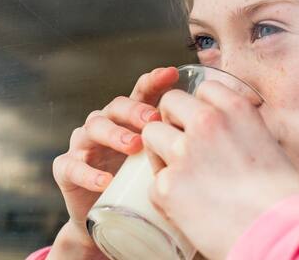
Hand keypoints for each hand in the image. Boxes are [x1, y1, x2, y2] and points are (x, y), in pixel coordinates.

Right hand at [50, 67, 178, 253]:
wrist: (112, 226)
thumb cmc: (144, 187)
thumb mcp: (165, 163)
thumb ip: (187, 146)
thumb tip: (232, 134)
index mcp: (128, 120)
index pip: (141, 93)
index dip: (153, 81)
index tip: (172, 74)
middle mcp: (104, 125)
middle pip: (115, 106)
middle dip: (135, 110)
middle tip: (153, 119)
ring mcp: (83, 146)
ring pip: (92, 128)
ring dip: (113, 134)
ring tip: (134, 146)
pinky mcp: (66, 171)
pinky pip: (71, 166)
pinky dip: (87, 172)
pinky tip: (105, 180)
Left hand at [142, 80, 298, 259]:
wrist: (280, 235)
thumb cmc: (281, 197)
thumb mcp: (266, 143)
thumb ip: (238, 128)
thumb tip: (222, 131)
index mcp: (236, 108)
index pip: (203, 89)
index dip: (200, 108)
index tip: (203, 126)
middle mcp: (206, 122)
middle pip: (169, 103)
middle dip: (172, 121)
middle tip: (183, 146)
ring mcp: (184, 151)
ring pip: (151, 134)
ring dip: (160, 152)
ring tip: (181, 176)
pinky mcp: (168, 184)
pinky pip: (154, 180)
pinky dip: (165, 194)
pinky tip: (186, 207)